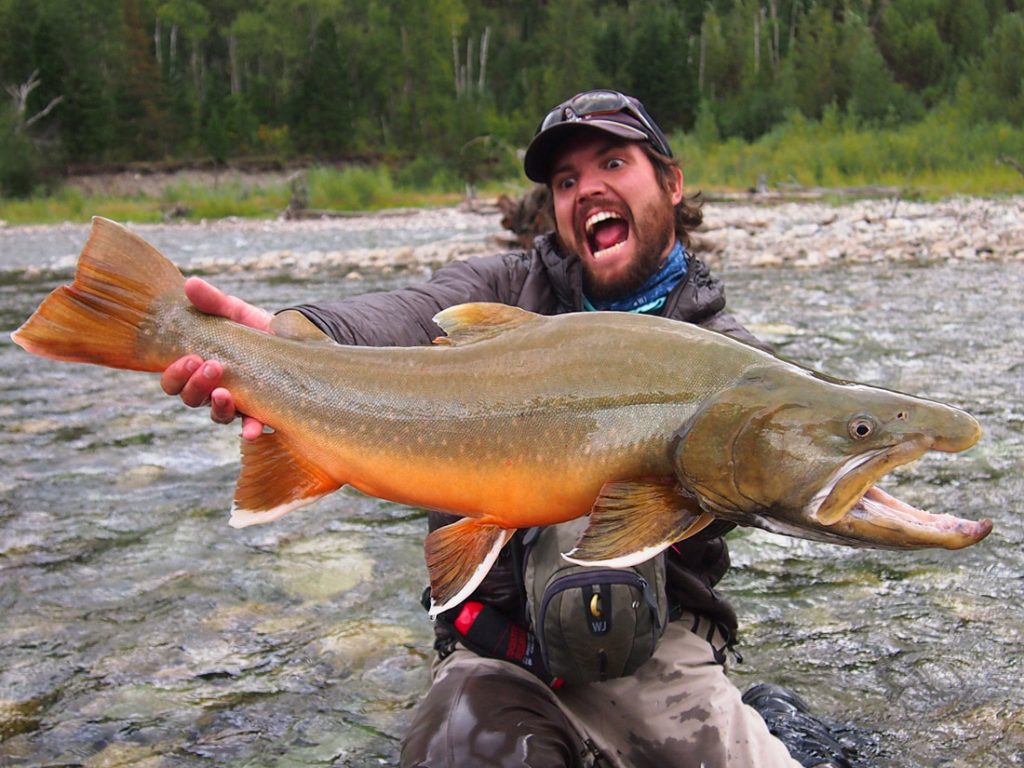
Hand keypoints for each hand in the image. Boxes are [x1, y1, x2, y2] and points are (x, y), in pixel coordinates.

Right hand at [160, 277, 273, 439]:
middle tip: (211, 366)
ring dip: (218, 406)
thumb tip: (190, 284)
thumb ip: (213, 301)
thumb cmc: (256, 329)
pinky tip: (253, 428)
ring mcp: (238, 404)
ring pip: (217, 415)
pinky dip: (250, 429)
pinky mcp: (263, 412)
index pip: (174, 380)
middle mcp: (214, 389)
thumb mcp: (236, 312)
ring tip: (225, 393)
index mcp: (200, 367)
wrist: (296, 340)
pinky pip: (252, 427)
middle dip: (196, 385)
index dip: (176, 374)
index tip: (190, 358)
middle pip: (191, 398)